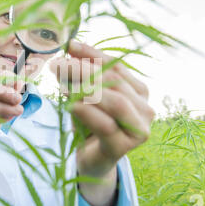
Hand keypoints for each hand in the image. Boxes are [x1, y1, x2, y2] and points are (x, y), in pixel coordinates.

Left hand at [49, 40, 154, 205]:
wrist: (91, 159)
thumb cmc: (90, 124)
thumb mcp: (84, 95)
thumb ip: (80, 75)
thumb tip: (68, 52)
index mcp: (139, 91)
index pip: (117, 66)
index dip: (93, 54)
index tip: (70, 45)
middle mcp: (146, 108)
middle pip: (115, 81)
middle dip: (85, 69)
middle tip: (58, 63)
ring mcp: (139, 129)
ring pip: (115, 101)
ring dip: (85, 88)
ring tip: (61, 80)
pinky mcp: (125, 147)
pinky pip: (105, 125)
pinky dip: (86, 111)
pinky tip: (69, 104)